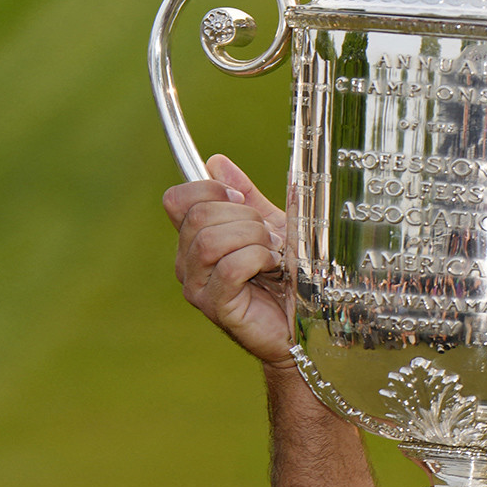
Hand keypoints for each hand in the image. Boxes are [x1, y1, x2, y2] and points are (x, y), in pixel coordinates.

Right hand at [163, 153, 293, 366]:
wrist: (308, 323)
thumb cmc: (290, 277)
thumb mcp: (272, 226)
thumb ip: (247, 197)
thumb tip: (217, 162)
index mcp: (196, 238)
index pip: (178, 199)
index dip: (209, 189)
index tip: (241, 199)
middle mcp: (188, 261)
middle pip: (198, 215)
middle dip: (244, 217)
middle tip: (268, 237)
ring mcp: (198, 286)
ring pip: (209, 240)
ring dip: (252, 239)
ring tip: (273, 254)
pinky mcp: (216, 306)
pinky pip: (229, 267)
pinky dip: (257, 260)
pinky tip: (273, 269)